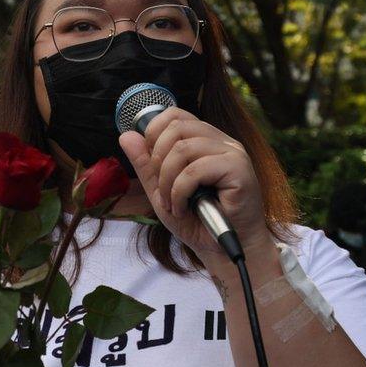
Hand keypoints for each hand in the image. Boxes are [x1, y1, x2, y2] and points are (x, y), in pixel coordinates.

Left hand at [119, 107, 271, 267]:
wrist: (222, 251)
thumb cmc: (197, 221)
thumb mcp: (161, 191)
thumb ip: (145, 165)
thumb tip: (126, 135)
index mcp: (205, 140)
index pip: (175, 115)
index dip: (154, 133)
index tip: (152, 165)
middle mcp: (221, 141)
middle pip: (176, 128)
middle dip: (157, 161)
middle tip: (161, 190)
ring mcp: (233, 153)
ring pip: (183, 149)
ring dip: (167, 182)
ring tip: (172, 204)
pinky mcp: (239, 169)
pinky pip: (196, 170)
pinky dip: (180, 192)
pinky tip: (183, 208)